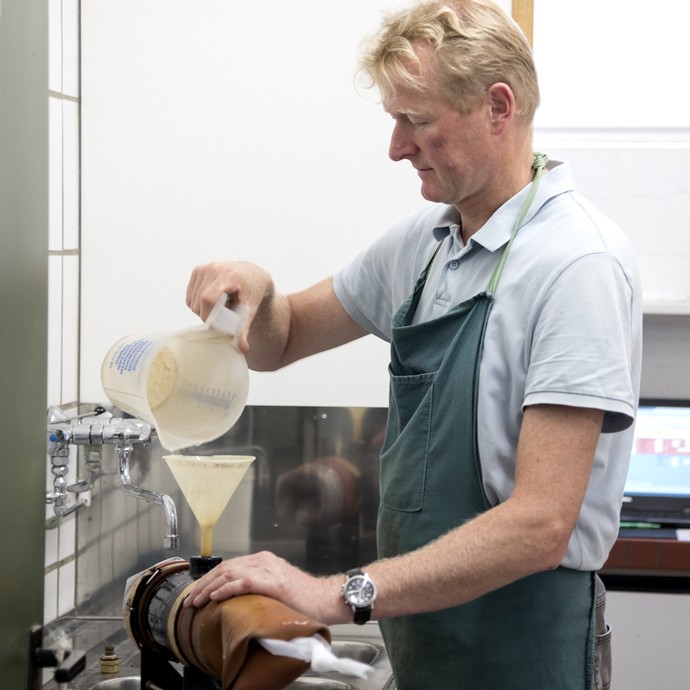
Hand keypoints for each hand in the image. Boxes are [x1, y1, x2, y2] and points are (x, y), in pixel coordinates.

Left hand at [182, 551, 344, 624]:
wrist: (326, 599)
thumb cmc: (304, 598)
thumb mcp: (276, 587)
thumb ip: (257, 586)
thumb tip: (234, 597)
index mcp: (263, 560)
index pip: (228, 566)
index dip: (209, 579)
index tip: (197, 593)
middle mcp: (264, 561)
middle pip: (225, 568)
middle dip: (204, 584)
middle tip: (191, 600)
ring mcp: (268, 570)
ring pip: (230, 574)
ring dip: (209, 588)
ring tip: (197, 601)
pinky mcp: (273, 582)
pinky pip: (244, 582)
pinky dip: (227, 589)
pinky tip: (216, 597)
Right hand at [186, 261, 273, 351]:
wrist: (252, 275)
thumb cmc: (253, 293)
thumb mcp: (251, 310)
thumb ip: (244, 329)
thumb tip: (242, 349)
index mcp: (229, 275)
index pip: (208, 299)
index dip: (209, 315)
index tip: (217, 324)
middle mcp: (215, 268)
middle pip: (198, 303)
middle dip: (208, 316)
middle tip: (222, 318)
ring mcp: (205, 268)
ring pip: (192, 301)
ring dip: (202, 311)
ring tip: (220, 308)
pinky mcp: (198, 270)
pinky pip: (190, 296)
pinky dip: (198, 304)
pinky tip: (213, 301)